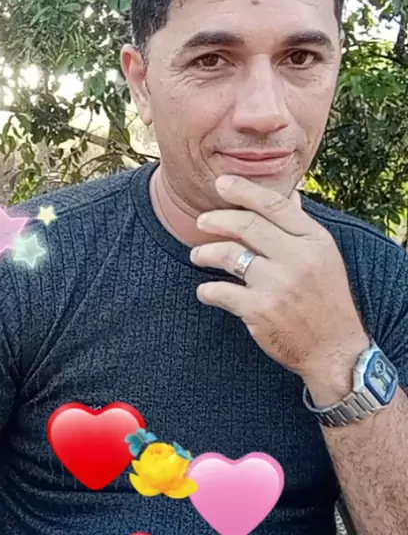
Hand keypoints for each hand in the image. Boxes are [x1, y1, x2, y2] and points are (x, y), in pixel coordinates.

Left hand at [189, 175, 368, 379]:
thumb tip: (290, 195)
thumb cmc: (327, 302)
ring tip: (198, 255)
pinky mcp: (260, 311)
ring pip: (229, 255)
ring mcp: (278, 285)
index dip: (244, 191)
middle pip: (247, 226)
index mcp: (315, 241)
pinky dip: (207, 290)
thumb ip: (302, 227)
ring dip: (206, 252)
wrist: (335, 351)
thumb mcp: (325, 258)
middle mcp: (298, 259)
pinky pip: (220, 292)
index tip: (222, 183)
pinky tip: (205, 291)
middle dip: (217, 219)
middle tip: (202, 222)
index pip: (275, 205)